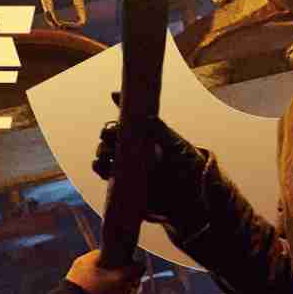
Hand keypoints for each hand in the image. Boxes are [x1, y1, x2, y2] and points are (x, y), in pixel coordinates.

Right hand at [66, 249, 144, 293]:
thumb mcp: (83, 263)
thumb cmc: (75, 287)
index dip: (133, 266)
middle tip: (111, 284)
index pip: (139, 268)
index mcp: (123, 278)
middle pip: (136, 285)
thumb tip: (105, 252)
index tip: (128, 268)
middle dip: (128, 283)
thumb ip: (99, 255)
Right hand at [93, 107, 207, 229]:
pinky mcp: (125, 183)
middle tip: (110, 135)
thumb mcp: (178, 146)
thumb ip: (162, 132)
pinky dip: (100, 169)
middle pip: (112, 137)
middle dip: (107, 134)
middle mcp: (135, 149)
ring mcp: (128, 166)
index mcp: (146, 136)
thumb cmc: (188, 167)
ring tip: (106, 154)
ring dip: (102, 151)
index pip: (130, 118)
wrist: (192, 197)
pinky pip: (107, 175)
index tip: (115, 95)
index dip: (120, 105)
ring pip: (106, 155)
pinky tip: (100, 166)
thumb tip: (148, 117)